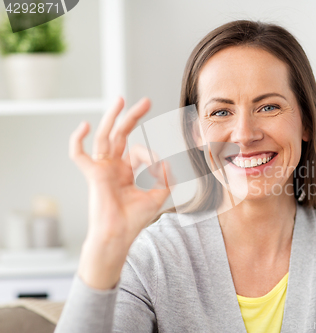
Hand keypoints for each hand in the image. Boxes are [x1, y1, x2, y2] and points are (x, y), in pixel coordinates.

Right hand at [69, 96, 170, 288]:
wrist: (120, 235)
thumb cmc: (135, 219)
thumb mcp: (158, 195)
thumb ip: (166, 178)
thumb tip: (168, 161)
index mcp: (126, 171)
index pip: (139, 151)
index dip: (152, 157)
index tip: (160, 169)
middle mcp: (113, 166)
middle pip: (121, 134)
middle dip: (132, 117)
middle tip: (145, 101)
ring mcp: (102, 168)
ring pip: (105, 137)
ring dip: (112, 117)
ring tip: (121, 100)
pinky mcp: (93, 174)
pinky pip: (79, 155)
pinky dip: (78, 140)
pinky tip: (85, 126)